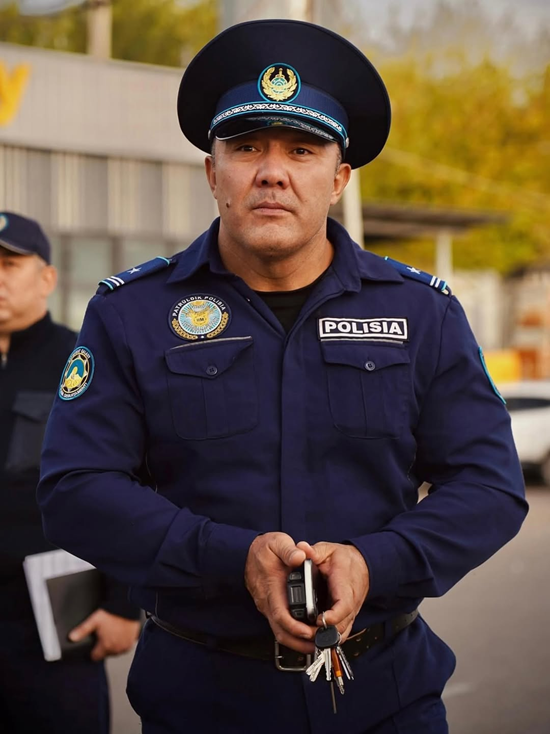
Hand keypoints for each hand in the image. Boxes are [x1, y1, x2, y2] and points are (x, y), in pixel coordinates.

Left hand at [69, 609, 140, 661]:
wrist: (127, 606)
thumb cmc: (112, 613)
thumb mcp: (94, 620)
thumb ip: (82, 630)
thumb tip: (71, 638)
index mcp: (105, 646)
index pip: (95, 657)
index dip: (92, 651)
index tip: (93, 646)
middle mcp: (116, 649)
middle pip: (106, 654)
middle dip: (104, 647)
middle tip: (103, 635)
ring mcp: (125, 645)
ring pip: (116, 651)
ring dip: (113, 645)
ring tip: (112, 633)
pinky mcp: (132, 641)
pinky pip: (125, 646)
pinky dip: (123, 642)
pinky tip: (120, 634)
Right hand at [245, 532, 315, 653]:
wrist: (247, 552)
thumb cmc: (263, 549)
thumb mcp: (277, 542)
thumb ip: (289, 550)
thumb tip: (300, 556)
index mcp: (271, 588)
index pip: (281, 615)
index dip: (295, 627)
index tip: (309, 631)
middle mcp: (268, 602)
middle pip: (281, 631)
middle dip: (299, 642)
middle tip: (318, 644)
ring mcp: (268, 606)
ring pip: (280, 632)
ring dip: (297, 641)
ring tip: (316, 644)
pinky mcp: (270, 607)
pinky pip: (280, 626)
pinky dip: (293, 634)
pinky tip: (307, 634)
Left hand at [297, 541, 368, 642]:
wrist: (362, 565)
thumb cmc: (345, 560)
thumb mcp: (328, 550)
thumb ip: (314, 551)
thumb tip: (302, 549)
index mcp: (345, 586)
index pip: (344, 606)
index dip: (332, 616)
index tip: (318, 619)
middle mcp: (351, 604)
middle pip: (342, 626)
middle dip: (324, 632)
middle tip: (305, 632)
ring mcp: (350, 613)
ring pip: (342, 633)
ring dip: (326, 638)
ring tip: (308, 637)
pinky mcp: (347, 617)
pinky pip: (341, 633)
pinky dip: (329, 637)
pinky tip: (315, 637)